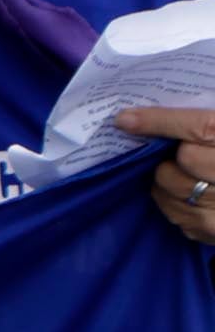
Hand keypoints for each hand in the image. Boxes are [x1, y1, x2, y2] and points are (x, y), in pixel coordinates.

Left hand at [113, 107, 214, 244]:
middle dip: (175, 154)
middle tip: (181, 153)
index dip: (159, 121)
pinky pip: (176, 216)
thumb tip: (155, 116)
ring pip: (171, 190)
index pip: (200, 128)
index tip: (125, 119)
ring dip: (168, 180)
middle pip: (183, 160)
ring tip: (185, 175)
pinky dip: (175, 204)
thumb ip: (206, 124)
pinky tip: (193, 197)